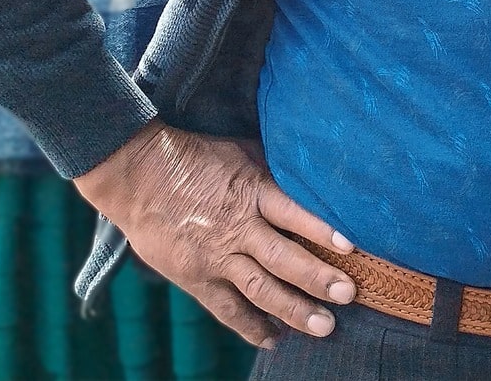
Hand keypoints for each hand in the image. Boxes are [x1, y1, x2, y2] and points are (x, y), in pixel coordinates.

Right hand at [74, 121, 356, 347]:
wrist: (139, 175)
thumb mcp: (240, 151)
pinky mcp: (196, 278)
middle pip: (283, 258)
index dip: (322, 230)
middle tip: (348, 294)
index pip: (293, 213)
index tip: (350, 247)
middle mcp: (237, 227)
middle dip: (318, 278)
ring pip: (260, 289)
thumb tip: (311, 175)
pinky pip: (227, 309)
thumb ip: (273, 171)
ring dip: (294, 310)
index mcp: (251, 191)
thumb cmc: (195, 157)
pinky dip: (251, 327)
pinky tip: (275, 339)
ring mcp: (216, 257)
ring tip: (325, 326)